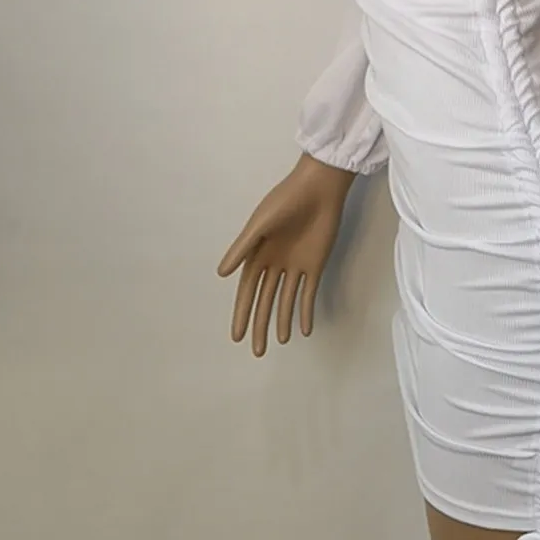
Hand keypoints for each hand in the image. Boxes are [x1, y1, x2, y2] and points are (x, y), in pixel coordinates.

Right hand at [215, 155, 352, 355]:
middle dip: (260, 324)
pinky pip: (309, 293)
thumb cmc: (285, 202)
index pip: (247, 292)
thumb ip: (242, 249)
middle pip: (265, 300)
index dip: (242, 314)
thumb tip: (221, 274)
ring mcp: (295, 265)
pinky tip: (305, 329)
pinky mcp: (316, 264)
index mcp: (257, 255)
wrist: (319, 189)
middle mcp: (274, 263)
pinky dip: (306, 310)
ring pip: (286, 300)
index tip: (236, 336)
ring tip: (279, 342)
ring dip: (282, 320)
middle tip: (256, 351)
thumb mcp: (259, 225)